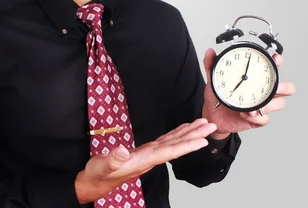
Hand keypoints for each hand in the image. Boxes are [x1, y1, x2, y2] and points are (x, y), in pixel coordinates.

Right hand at [75, 118, 215, 203]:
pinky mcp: (145, 151)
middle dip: (195, 136)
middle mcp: (151, 157)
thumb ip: (112, 160)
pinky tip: (184, 129)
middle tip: (211, 126)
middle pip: (177, 145)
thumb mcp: (102, 166)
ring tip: (203, 125)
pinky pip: (165, 140)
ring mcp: (149, 154)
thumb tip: (121, 151)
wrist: (95, 181)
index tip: (202, 141)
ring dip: (189, 133)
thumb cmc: (99, 174)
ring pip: (174, 141)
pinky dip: (176, 134)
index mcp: (144, 160)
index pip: (169, 152)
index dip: (186, 146)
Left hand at [202, 48, 294, 138]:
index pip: (273, 68)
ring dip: (267, 105)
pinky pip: (263, 119)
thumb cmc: (218, 96)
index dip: (278, 62)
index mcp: (256, 79)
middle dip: (284, 87)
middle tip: (276, 87)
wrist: (212, 115)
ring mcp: (262, 106)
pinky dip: (255, 117)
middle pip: (286, 88)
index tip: (275, 58)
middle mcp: (263, 92)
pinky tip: (245, 114)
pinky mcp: (257, 119)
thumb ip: (212, 65)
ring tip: (252, 106)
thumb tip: (210, 52)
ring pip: (278, 104)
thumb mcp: (214, 79)